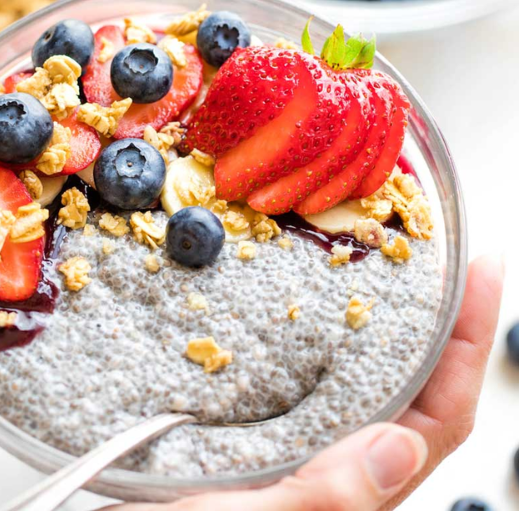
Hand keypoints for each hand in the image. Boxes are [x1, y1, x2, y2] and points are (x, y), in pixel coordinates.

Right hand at [99, 255, 501, 510]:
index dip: (469, 344)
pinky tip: (286, 282)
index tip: (483, 269)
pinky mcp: (246, 414)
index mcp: (349, 486)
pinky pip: (292, 361)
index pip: (438, 415)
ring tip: (369, 247)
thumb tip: (397, 447)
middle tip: (430, 243)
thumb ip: (322, 499)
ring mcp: (289, 433)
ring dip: (370, 308)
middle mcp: (329, 454)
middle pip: (406, 378)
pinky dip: (302, 319)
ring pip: (351, 365)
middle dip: (432, 311)